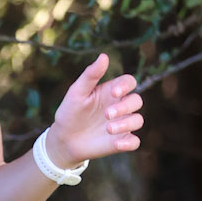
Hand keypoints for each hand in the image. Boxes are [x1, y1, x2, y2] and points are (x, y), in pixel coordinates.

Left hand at [48, 54, 143, 168]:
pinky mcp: (121, 141)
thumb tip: (104, 56)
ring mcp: (122, 124)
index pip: (129, 82)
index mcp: (111, 91)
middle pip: (137, 100)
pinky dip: (129, 142)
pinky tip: (116, 144)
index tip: (113, 92)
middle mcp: (120, 106)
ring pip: (138, 120)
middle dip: (125, 106)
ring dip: (126, 124)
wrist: (64, 139)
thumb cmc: (70, 112)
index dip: (126, 85)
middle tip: (107, 114)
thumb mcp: (77, 92)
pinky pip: (135, 142)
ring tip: (108, 129)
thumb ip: (90, 75)